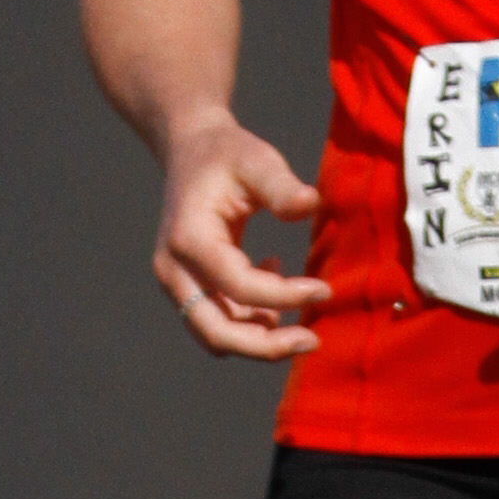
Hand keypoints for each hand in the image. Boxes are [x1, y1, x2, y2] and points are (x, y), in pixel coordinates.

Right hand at [152, 108, 327, 361]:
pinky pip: (218, 324)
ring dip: (260, 340)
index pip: (238, 286)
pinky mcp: (187, 290)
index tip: (325, 290)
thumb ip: (281, 186)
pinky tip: (276, 288)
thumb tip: (311, 204)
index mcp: (189, 239)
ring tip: (301, 317)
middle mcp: (173, 270)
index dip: (284, 295)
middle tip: (312, 341)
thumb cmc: (227, 155)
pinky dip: (251, 323)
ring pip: (215, 337)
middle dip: (265, 346)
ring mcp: (176, 284)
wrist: (190, 152)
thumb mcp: (257, 160)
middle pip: (215, 332)